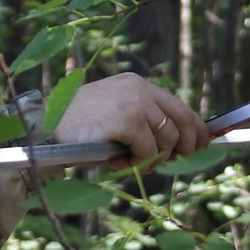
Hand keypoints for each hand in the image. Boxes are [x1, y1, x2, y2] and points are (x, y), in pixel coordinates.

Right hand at [56, 74, 210, 169]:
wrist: (47, 126)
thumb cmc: (79, 128)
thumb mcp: (116, 118)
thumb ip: (144, 124)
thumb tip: (179, 148)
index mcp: (138, 85)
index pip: (180, 107)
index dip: (197, 129)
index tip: (202, 147)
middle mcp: (140, 89)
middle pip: (182, 122)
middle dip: (186, 148)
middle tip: (173, 163)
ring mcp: (134, 102)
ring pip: (168, 140)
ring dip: (153, 160)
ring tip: (130, 163)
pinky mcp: (126, 119)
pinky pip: (149, 151)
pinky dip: (137, 164)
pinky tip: (117, 162)